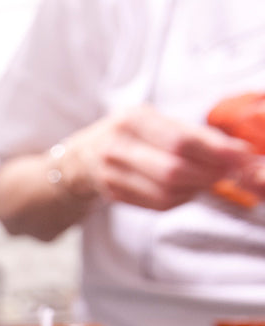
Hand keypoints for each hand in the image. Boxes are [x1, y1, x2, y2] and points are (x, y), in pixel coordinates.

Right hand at [62, 106, 255, 209]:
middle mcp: (118, 146)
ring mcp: (112, 173)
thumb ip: (194, 134)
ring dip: (198, 189)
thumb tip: (240, 153)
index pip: (181, 140)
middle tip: (230, 172)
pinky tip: (187, 189)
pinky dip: (182, 199)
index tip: (243, 157)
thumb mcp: (154, 120)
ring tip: (209, 179)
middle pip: (174, 170)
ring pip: (168, 191)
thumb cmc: (131, 134)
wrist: (84, 155)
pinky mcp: (115, 194)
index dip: (216, 152)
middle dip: (210, 174)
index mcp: (132, 120)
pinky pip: (159, 204)